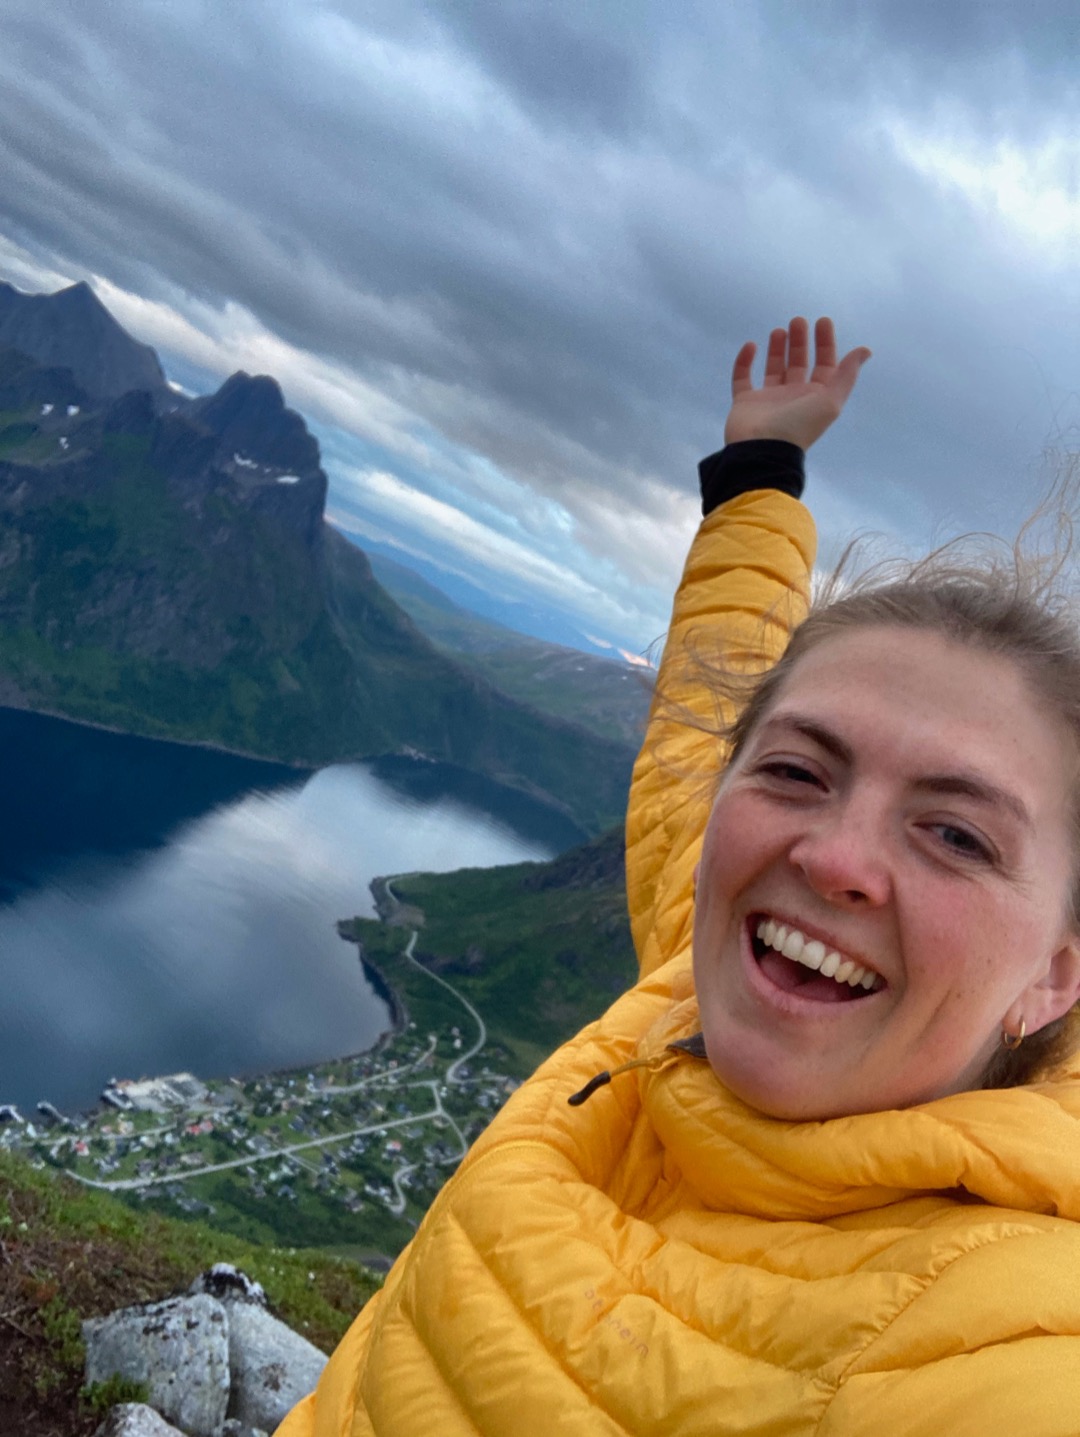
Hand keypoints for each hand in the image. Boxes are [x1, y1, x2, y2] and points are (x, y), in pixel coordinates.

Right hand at [724, 316, 870, 449]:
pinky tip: (751, 345)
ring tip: (779, 330)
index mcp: (815, 397)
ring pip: (774, 368)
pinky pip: (743, 378)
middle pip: (799, 363)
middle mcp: (793, 397)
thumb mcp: (830, 401)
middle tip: (798, 321)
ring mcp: (768, 399)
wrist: (762, 450)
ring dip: (777, 349)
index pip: (824, 365)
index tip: (822, 322)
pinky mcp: (745, 402)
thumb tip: (865, 351)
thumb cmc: (798, 426)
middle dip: (800, 342)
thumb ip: (847, 375)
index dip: (826, 343)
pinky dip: (744, 362)